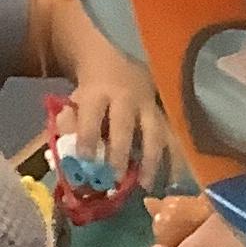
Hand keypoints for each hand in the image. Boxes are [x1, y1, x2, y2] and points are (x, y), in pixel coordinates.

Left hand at [64, 45, 168, 191]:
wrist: (117, 62)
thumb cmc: (94, 90)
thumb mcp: (76, 98)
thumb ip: (71, 121)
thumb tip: (69, 150)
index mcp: (99, 92)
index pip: (92, 113)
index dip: (88, 134)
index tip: (86, 158)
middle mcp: (127, 99)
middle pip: (124, 125)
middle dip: (120, 151)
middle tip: (116, 177)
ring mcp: (150, 108)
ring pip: (154, 134)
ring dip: (151, 161)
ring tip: (146, 185)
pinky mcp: (166, 118)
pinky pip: (173, 141)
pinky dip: (175, 161)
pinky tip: (173, 181)